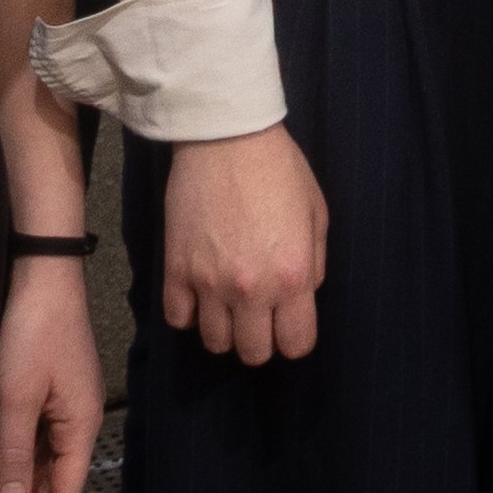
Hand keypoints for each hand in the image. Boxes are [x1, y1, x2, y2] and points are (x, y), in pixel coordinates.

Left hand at [0, 256, 104, 492]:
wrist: (39, 277)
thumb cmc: (33, 332)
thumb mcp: (17, 398)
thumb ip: (18, 453)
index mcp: (80, 426)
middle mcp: (77, 421)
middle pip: (53, 485)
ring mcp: (62, 406)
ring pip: (41, 466)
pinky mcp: (46, 392)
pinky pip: (32, 443)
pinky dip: (14, 467)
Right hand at [161, 123, 328, 363]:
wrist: (226, 139)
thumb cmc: (280, 171)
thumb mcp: (317, 215)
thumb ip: (314, 264)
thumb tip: (302, 294)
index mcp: (292, 277)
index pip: (296, 344)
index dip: (295, 340)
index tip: (290, 325)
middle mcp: (250, 289)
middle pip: (253, 353)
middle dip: (261, 341)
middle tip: (260, 317)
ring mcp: (208, 282)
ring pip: (214, 342)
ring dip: (225, 331)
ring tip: (229, 307)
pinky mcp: (175, 270)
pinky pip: (178, 319)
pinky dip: (189, 315)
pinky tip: (200, 296)